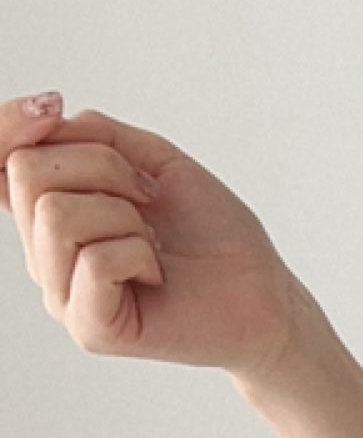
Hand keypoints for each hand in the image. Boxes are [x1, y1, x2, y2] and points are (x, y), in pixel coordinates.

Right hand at [2, 90, 302, 376]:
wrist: (262, 292)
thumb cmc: (211, 232)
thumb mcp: (150, 159)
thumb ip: (91, 135)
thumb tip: (44, 116)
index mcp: (49, 212)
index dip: (9, 125)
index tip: (51, 109)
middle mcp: (44, 254)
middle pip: (28, 173)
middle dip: (101, 166)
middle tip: (146, 198)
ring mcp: (62, 295)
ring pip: (56, 214)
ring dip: (124, 214)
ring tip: (152, 241)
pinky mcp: (90, 328)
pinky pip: (92, 261)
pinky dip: (138, 253)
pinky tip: (156, 273)